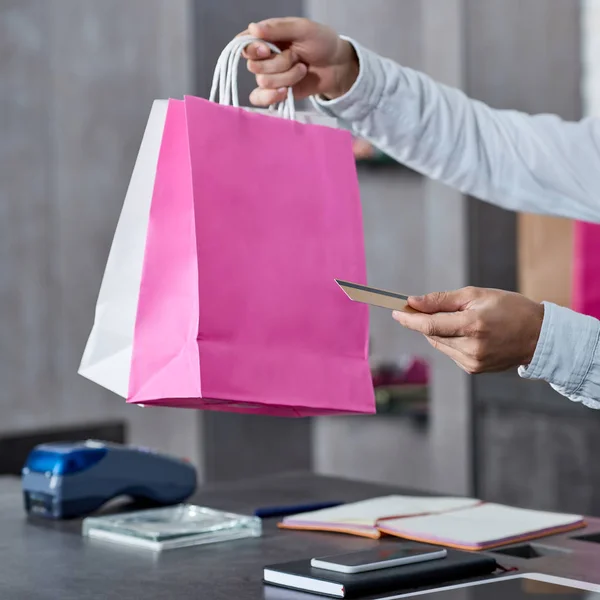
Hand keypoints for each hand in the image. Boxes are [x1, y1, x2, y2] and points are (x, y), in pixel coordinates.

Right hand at [237, 18, 358, 105]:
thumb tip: (252, 29)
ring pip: (264, 82)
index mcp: (267, 37)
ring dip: (287, 77)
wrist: (337, 66)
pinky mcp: (275, 93)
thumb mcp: (303, 28)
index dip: (253, 49)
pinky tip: (285, 92)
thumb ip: (277, 28)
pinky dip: (271, 97)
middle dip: (279, 64)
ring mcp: (269, 76)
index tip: (268, 49)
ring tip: (302, 69)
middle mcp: (264, 57)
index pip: (244, 44)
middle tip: (296, 57)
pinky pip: (259, 99)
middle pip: (255, 66)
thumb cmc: (321, 42)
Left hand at [392, 287, 544, 373]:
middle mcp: (471, 347)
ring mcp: (472, 361)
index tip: (395, 311)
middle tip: (422, 307)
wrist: (539, 336)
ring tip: (458, 319)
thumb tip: (413, 302)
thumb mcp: (476, 295)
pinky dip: (450, 340)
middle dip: (423, 320)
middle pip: (431, 334)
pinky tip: (467, 333)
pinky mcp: (473, 369)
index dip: (409, 319)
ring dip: (437, 330)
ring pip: (438, 343)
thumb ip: (442, 300)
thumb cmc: (509, 309)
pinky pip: (450, 352)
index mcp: (473, 325)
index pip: (429, 325)